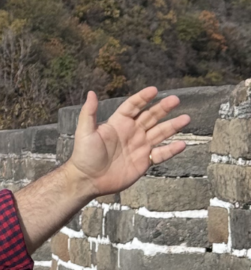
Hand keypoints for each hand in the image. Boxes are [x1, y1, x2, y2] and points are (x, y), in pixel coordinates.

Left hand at [66, 88, 189, 197]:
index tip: (154, 90)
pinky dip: (171, 150)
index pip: (133, 106)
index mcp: (118, 123)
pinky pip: (161, 154)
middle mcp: (131, 132)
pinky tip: (182, 144)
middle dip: (163, 108)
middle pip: (150, 117)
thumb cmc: (84, 155)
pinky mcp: (144, 161)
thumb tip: (91, 93)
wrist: (88, 180)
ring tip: (186, 118)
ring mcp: (139, 147)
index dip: (143, 98)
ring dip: (173, 126)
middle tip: (175, 100)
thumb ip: (89, 113)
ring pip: (160, 133)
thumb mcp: (85, 132)